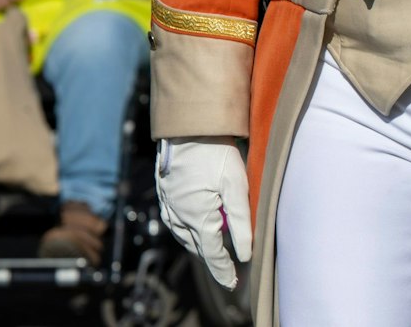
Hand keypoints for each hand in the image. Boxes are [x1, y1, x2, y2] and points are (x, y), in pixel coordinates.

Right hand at [156, 138, 253, 289]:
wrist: (187, 126)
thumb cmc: (215, 153)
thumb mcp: (236, 186)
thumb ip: (242, 222)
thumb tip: (246, 254)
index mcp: (198, 219)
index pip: (213, 254)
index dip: (224, 271)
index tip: (233, 283)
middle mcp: (179, 216)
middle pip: (197, 246)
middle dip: (211, 258)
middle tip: (226, 268)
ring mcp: (169, 205)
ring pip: (183, 235)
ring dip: (198, 244)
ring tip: (212, 249)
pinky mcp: (164, 193)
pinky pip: (174, 221)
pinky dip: (186, 229)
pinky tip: (194, 224)